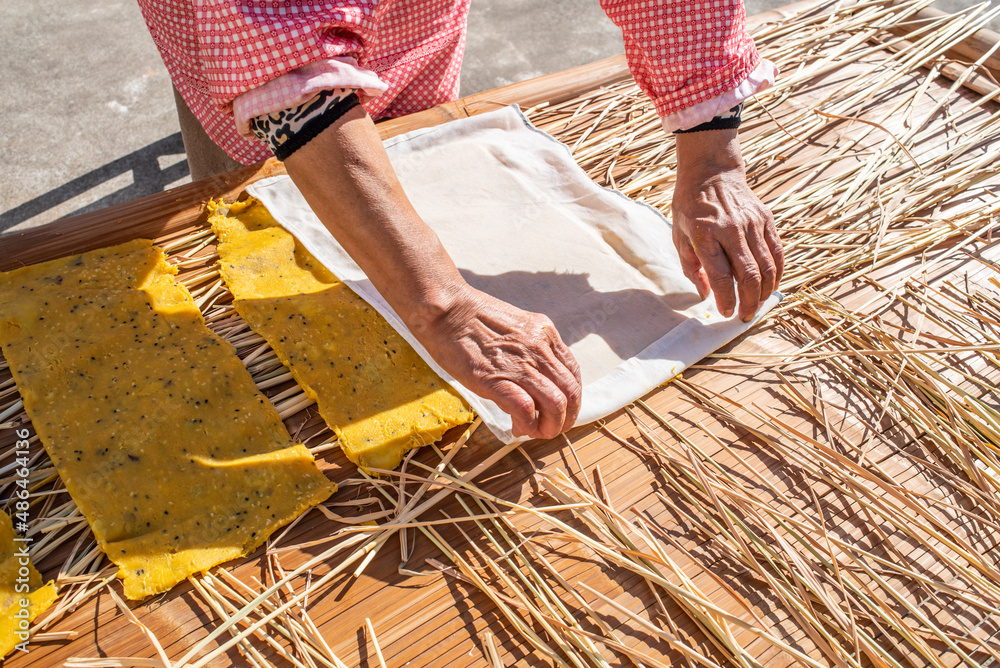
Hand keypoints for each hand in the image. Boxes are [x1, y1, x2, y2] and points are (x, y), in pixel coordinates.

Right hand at [408, 285, 582, 439]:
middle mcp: (540, 348)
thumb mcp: (514, 328)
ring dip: (550, 427)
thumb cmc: (472, 318)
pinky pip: (526, 409)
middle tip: (551, 428)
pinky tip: (517, 427)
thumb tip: (529, 386)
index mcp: (545, 333)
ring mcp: (520, 364)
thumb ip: (529, 352)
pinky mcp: (497, 379)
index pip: (573, 374)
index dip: (570, 399)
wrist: (445, 310)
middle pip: (571, 393)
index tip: (559, 410)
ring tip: (536, 432)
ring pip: (556, 404)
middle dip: (565, 418)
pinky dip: (527, 425)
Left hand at [672, 129, 782, 321]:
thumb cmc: (690, 207)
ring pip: (767, 267)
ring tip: (757, 305)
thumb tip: (706, 294)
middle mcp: (731, 229)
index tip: (726, 313)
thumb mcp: (679, 236)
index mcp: (705, 234)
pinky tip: (771, 285)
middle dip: (749, 302)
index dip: (726, 299)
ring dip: (765, 292)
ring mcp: (752, 223)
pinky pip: (777, 252)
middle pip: (749, 275)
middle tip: (745, 316)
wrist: (711, 173)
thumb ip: (692, 267)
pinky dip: (777, 273)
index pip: (721, 275)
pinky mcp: (766, 219)